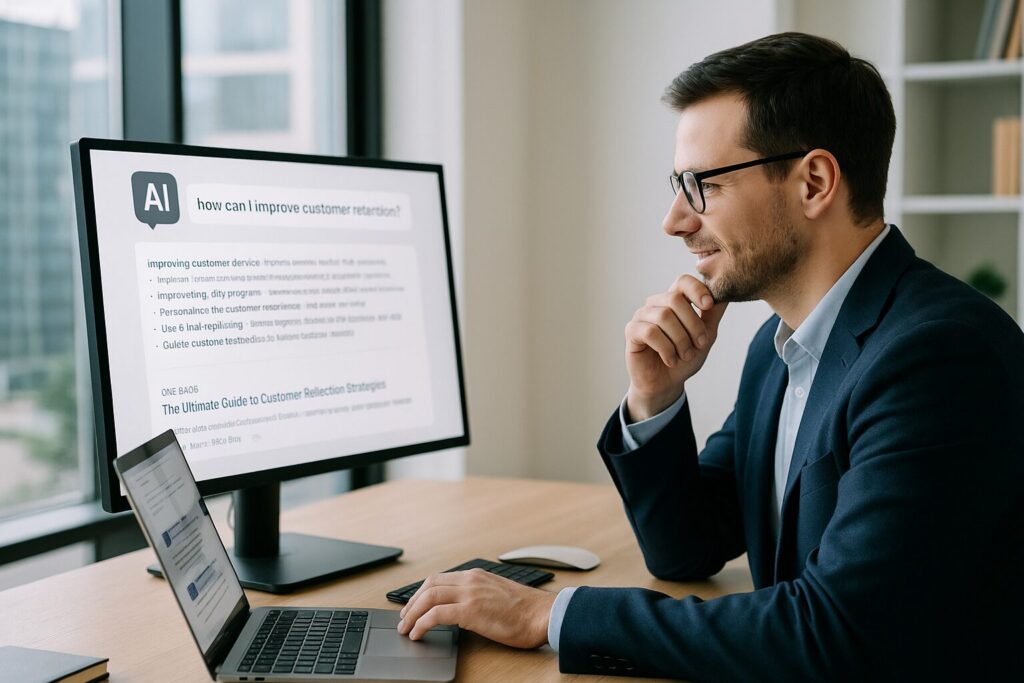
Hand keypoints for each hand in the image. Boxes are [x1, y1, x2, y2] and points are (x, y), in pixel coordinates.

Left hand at [396, 568, 556, 648]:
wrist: (543, 614)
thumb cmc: (526, 610)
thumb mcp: (498, 594)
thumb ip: (479, 595)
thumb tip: (463, 609)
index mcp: (477, 575)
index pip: (440, 578)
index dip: (421, 592)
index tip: (413, 605)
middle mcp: (471, 580)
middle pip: (429, 585)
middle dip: (412, 602)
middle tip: (404, 618)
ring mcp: (470, 593)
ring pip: (428, 597)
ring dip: (412, 613)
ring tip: (406, 628)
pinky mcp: (471, 610)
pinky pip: (436, 614)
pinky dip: (422, 623)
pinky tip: (418, 633)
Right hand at [624, 274, 727, 419]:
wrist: (666, 384)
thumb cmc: (684, 358)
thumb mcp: (705, 336)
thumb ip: (713, 314)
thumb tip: (727, 291)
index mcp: (673, 301)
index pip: (682, 282)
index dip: (696, 290)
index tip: (708, 306)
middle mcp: (656, 304)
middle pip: (675, 299)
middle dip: (692, 324)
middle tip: (700, 344)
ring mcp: (641, 316)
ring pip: (663, 316)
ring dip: (680, 340)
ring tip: (685, 355)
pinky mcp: (632, 331)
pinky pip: (650, 332)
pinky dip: (665, 349)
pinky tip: (670, 360)